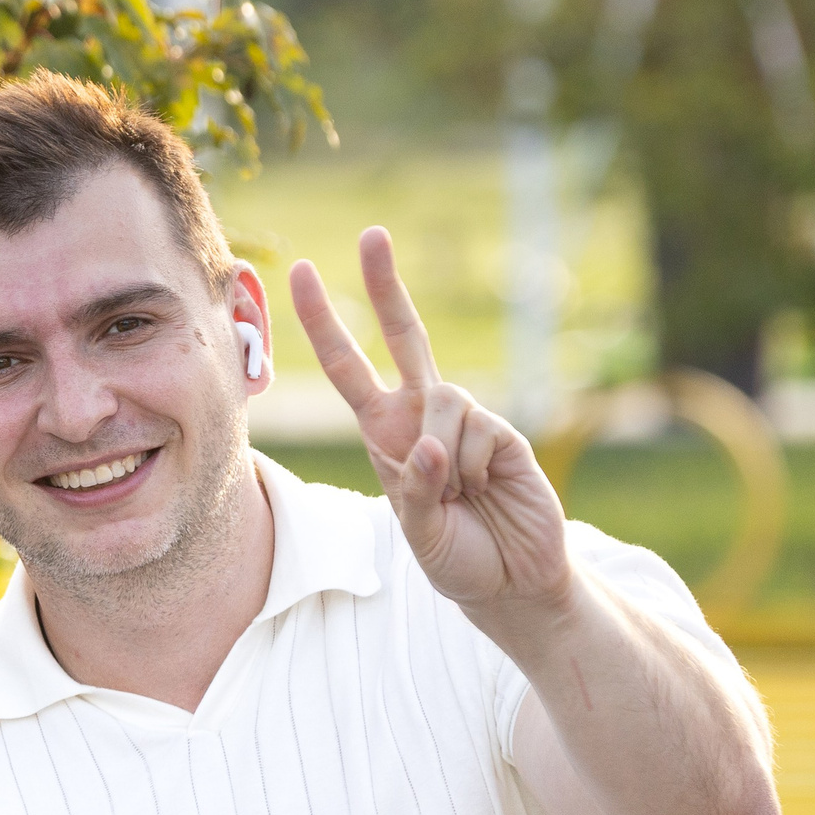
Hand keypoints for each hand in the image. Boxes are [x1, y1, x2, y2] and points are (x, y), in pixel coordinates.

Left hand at [290, 229, 573, 619]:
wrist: (513, 580)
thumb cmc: (456, 556)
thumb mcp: (419, 532)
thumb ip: (417, 490)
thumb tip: (429, 443)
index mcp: (385, 433)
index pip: (348, 368)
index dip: (326, 324)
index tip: (302, 275)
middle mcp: (422, 415)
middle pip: (403, 336)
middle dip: (386, 285)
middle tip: (373, 234)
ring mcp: (465, 419)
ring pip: (442, 401)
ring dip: (445, 456)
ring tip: (462, 495)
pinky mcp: (504, 431)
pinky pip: (476, 428)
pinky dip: (474, 464)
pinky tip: (488, 487)